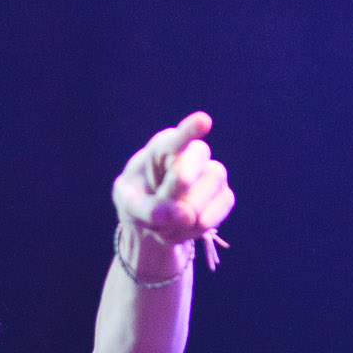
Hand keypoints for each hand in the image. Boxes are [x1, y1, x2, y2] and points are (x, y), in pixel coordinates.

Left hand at [112, 111, 234, 252]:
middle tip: (159, 210)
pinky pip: (220, 208)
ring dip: (188, 212)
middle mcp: (193, 153)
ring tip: (163, 228)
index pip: (177, 137)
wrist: (151, 217)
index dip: (191, 129)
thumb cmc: (137, 199)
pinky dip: (198, 227)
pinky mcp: (224, 195)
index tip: (204, 121)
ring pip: (213, 182)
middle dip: (180, 183)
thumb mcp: (129, 204)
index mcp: (163, 146)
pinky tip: (180, 231)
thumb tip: (187, 216)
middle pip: (197, 159)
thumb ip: (149, 209)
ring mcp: (212, 173)